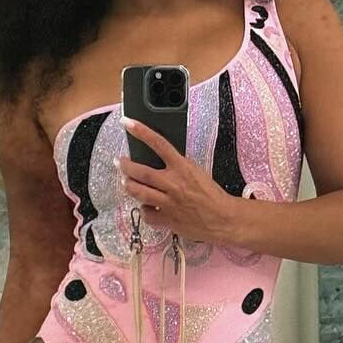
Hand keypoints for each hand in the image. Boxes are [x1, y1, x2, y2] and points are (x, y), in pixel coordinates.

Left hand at [117, 117, 243, 245]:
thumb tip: (161, 165)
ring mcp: (168, 202)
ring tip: (126, 183)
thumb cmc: (212, 195)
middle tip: (120, 162)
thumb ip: (178, 168)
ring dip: (129, 186)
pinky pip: (147, 214)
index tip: (127, 122)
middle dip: (126, 166)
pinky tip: (148, 208)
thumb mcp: (197, 172)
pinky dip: (145, 210)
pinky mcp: (167, 219)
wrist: (223, 219)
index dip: (141, 132)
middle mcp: (173, 183)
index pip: (159, 144)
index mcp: (183, 167)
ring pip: (139, 192)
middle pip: (141, 172)